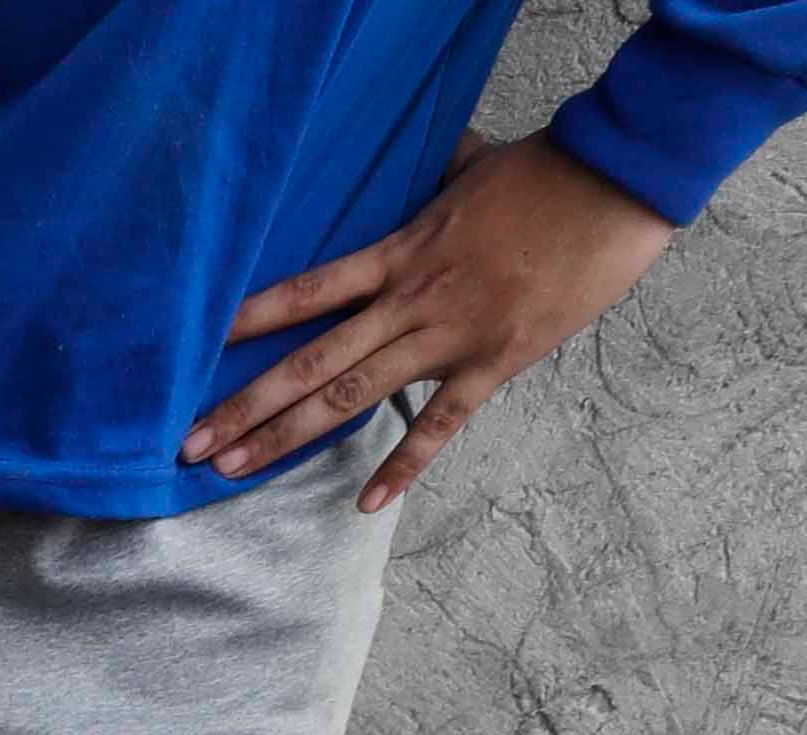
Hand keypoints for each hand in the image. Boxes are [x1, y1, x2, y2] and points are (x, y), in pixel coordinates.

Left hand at [187, 135, 675, 508]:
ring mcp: (451, 336)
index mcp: (400, 252)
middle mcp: (412, 300)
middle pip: (311, 361)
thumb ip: (425, 180)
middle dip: (246, 405)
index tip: (198, 350)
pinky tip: (365, 504)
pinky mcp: (496, 362)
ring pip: (353, 396)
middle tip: (190, 444)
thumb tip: (406, 158)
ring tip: (233, 470)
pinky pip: (440, 426)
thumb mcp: (468, 168)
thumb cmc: (543, 172)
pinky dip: (402, 466)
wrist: (617, 185)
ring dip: (289, 437)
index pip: (306, 291)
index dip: (249, 321)